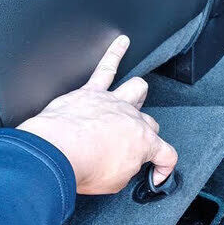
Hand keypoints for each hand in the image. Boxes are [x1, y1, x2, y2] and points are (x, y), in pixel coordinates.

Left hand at [17, 35, 177, 194]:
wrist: (57, 152)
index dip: (164, 168)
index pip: (166, 154)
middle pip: (150, 121)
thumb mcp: (114, 183)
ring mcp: (112, 102)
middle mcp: (132, 118)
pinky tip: (122, 42)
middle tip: (133, 147)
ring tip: (138, 96)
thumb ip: (125, 171)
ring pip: (136, 89)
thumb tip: (123, 166)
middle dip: (146, 134)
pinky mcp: (90, 92)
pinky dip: (115, 53)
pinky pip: (105, 67)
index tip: (156, 176)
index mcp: (144, 142)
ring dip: (139, 94)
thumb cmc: (83, 167)